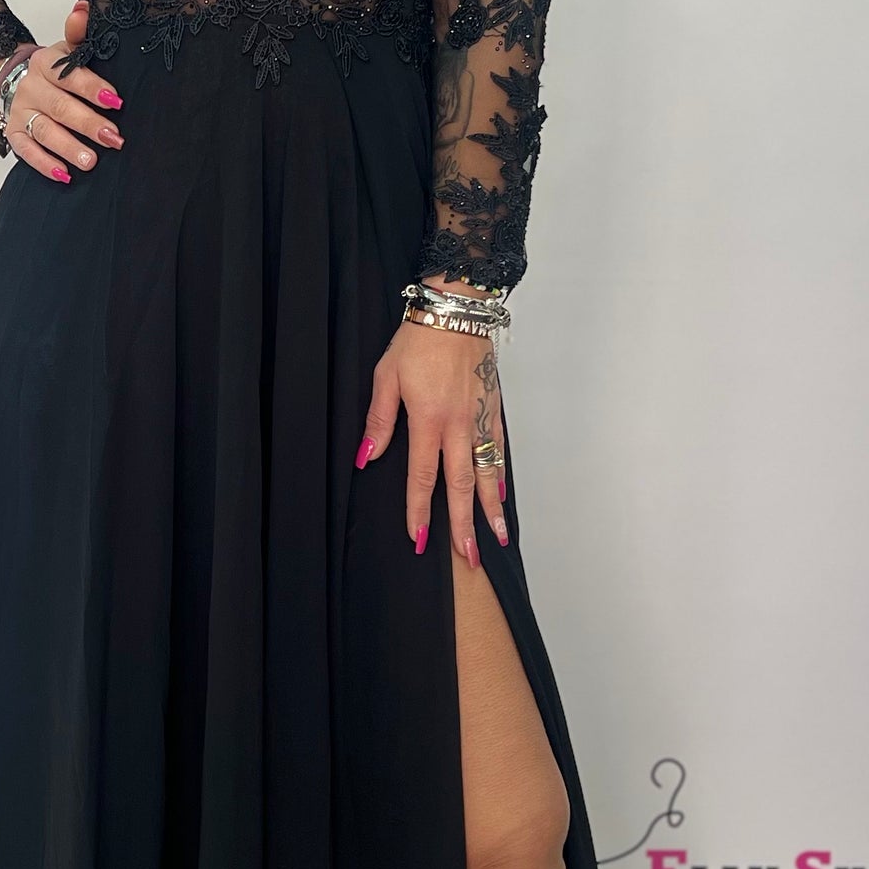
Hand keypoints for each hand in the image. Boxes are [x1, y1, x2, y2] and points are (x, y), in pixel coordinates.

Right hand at [0, 0, 124, 181]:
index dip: (92, 88)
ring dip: (68, 147)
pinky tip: (64, 174)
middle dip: (88, 124)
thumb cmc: (55, 69)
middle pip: (60, 107)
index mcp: (46, 63)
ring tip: (91, 162)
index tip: (116, 101)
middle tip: (114, 138)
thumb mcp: (68, 48)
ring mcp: (20, 112)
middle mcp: (31, 87)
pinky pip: (26, 151)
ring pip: (44, 131)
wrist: (17, 78)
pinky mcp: (13, 134)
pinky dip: (44, 164)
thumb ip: (80, 32)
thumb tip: (86, 8)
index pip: (69, 76)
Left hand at [355, 301, 508, 556]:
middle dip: (463, 524)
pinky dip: (501, 474)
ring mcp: (479, 419)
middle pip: (462, 485)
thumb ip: (379, 421)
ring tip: (495, 537)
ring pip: (488, 472)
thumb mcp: (386, 377)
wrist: (457, 310)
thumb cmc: (418, 340)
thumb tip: (366, 457)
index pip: (423, 477)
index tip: (418, 539)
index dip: (420, 511)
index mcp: (428, 420)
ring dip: (491, 508)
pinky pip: (498, 449)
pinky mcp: (492, 408)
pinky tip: (502, 493)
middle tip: (469, 558)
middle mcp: (458, 426)